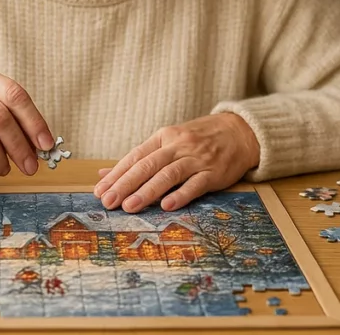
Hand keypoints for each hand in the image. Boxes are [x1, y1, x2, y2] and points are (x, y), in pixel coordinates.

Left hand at [93, 113, 259, 212]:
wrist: (239, 132)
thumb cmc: (199, 139)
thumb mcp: (168, 141)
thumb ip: (139, 159)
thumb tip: (103, 174)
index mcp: (164, 137)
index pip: (135, 156)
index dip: (116, 174)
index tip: (100, 190)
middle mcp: (178, 146)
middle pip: (147, 165)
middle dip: (125, 184)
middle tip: (108, 201)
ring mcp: (196, 159)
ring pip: (168, 175)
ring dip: (147, 191)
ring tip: (130, 207)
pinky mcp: (213, 172)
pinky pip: (195, 184)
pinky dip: (180, 195)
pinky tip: (167, 206)